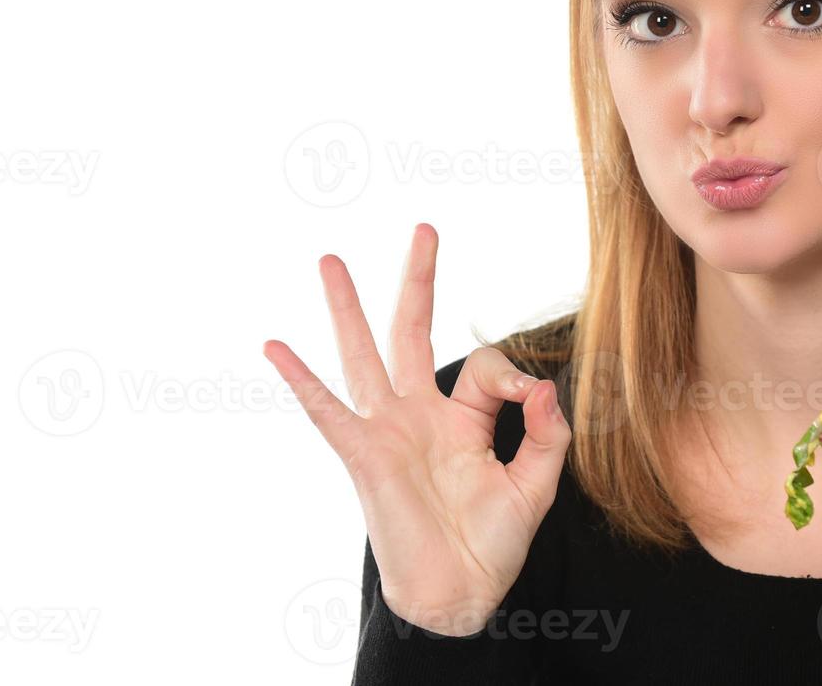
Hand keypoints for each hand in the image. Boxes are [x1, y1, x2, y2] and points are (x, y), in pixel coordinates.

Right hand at [263, 223, 571, 635]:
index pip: (484, 365)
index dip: (512, 374)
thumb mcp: (536, 483)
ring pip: (364, 355)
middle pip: (413, 330)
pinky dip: (302, 380)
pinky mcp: (364, 456)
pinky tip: (275, 347)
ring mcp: (387, 430)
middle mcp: (419, 413)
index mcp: (461, 417)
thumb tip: (539, 385)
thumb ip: (546, 432)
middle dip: (417, 280)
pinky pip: (327, 412)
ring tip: (330, 260)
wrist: (460, 592)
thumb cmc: (493, 542)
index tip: (527, 400)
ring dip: (347, 308)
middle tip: (424, 228)